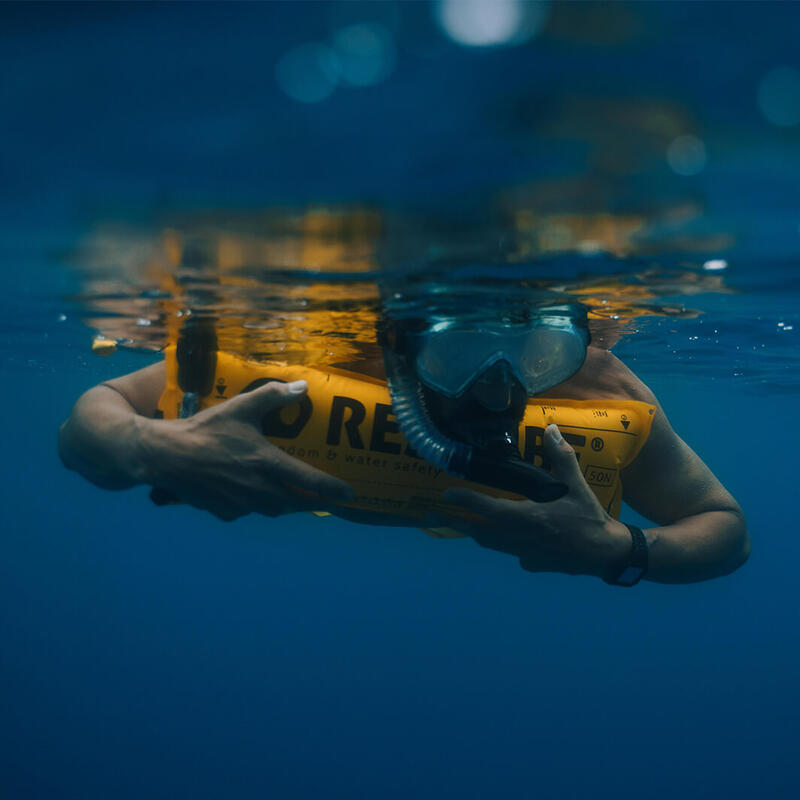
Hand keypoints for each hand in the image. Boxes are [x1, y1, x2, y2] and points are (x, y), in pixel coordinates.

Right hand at [136, 380, 353, 520]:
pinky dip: (254, 504)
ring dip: (285, 504)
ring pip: (273, 509)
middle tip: (325, 498)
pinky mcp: (224, 513)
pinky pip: (247, 511)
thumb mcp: (240, 407)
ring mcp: (241, 504)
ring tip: (293, 496)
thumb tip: (302, 386)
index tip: (350, 495)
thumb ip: (273, 396)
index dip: (333, 490)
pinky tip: (250, 493)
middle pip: (296, 503)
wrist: (163, 456)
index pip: (310, 482)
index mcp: (267, 464)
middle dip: (312, 502)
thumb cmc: (204, 430)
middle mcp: (259, 489)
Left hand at [437, 424, 630, 576]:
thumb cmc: (590, 518)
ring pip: (492, 544)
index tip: (446, 494)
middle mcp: (520, 538)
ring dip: (477, 532)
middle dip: (457, 522)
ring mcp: (525, 554)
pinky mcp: (533, 564)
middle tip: (437, 513)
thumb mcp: (577, 485)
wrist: (606, 554)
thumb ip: (561, 457)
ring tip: (461, 523)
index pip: (486, 508)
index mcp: (527, 518)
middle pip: (480, 531)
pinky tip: (508, 537)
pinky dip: (504, 544)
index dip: (464, 501)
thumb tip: (551, 428)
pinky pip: (511, 553)